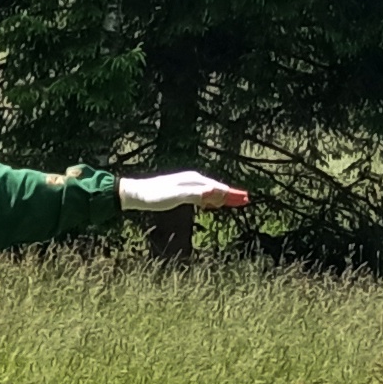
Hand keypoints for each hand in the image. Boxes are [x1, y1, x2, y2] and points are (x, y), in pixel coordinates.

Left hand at [118, 171, 248, 212]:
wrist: (136, 193)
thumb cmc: (155, 196)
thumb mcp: (175, 197)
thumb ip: (194, 195)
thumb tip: (212, 192)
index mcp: (194, 180)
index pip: (217, 188)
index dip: (231, 194)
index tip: (245, 199)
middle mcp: (192, 179)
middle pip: (216, 187)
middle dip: (230, 194)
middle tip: (246, 199)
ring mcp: (187, 184)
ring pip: (210, 190)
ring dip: (222, 196)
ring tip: (234, 201)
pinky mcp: (181, 190)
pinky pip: (201, 194)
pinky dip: (210, 198)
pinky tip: (211, 203)